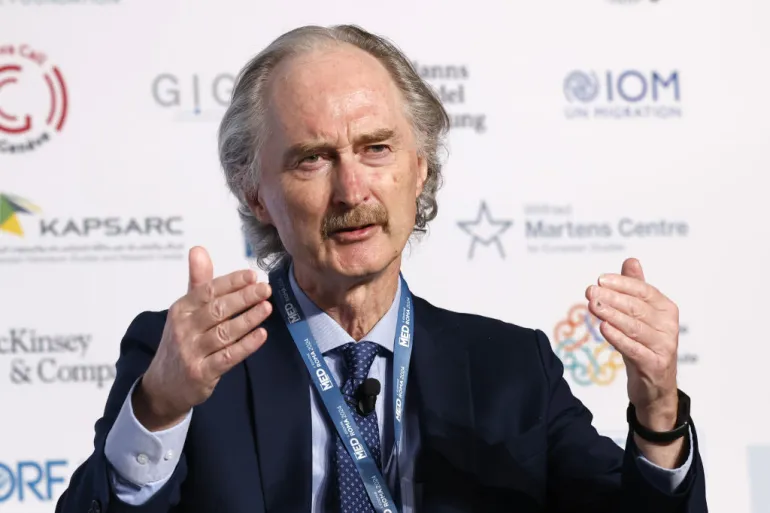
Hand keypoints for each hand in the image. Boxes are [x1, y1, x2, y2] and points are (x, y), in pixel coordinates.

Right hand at [134, 246, 272, 430]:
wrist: (163, 386)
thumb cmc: (181, 341)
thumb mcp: (185, 311)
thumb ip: (198, 282)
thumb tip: (199, 249)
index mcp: (181, 309)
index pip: (208, 291)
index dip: (231, 282)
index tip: (253, 275)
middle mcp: (183, 329)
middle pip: (218, 310)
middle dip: (244, 297)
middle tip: (266, 289)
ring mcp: (191, 352)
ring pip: (224, 332)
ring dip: (248, 319)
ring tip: (267, 307)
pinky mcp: (201, 373)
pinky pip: (227, 357)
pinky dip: (246, 346)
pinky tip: (261, 335)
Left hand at [585, 258, 679, 429]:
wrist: (655, 387)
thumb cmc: (645, 344)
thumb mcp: (641, 315)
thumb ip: (636, 288)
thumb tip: (631, 260)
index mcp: (667, 309)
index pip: (644, 290)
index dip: (622, 283)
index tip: (599, 279)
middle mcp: (669, 326)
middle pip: (637, 308)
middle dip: (612, 297)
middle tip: (590, 291)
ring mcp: (664, 347)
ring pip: (635, 327)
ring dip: (612, 315)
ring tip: (593, 305)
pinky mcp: (655, 365)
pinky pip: (634, 349)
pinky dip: (618, 338)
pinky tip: (603, 328)